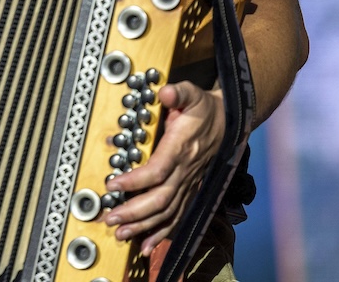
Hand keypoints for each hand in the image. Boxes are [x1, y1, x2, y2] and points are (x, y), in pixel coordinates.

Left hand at [103, 81, 225, 255]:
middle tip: (109, 218)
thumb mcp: (192, 93)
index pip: (157, 171)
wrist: (229, 122)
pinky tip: (146, 245)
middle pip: (160, 199)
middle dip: (133, 212)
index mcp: (181, 148)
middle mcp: (186, 172)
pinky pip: (177, 217)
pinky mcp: (190, 190)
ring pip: (167, 213)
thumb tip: (166, 92)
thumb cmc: (204, 109)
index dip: (135, 181)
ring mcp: (189, 184)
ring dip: (143, 227)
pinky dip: (162, 233)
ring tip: (120, 234)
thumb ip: (178, 92)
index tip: (113, 185)